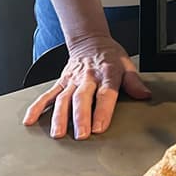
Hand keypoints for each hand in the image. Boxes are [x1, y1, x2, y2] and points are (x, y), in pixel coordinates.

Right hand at [22, 35, 150, 138]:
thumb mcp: (127, 65)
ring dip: (60, 116)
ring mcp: (72, 79)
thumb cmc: (110, 56)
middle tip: (80, 135)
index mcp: (107, 73)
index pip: (106, 93)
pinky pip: (48, 94)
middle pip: (83, 97)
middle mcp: (88, 77)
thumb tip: (145, 95)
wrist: (90, 40)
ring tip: (58, 134)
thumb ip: (134, 82)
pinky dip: (38, 107)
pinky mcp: (61, 81)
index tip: (99, 126)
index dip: (103, 110)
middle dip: (81, 116)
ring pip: (64, 98)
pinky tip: (30, 120)